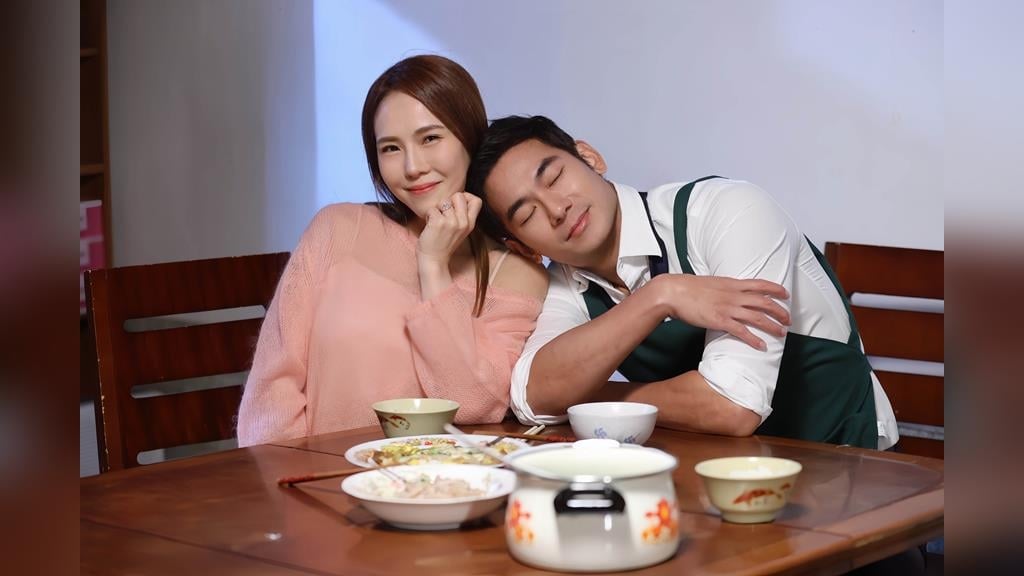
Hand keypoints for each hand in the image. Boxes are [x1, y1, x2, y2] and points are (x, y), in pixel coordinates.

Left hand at [416, 192, 482, 267]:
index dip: (466, 197)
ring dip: (436, 209)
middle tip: (443, 213)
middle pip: (459, 195)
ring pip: (443, 201)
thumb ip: (462, 217)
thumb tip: (457, 199)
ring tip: (435, 221)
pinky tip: (429, 226)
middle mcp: (463, 222)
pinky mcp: (439, 223)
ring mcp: (452, 222)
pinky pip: (432, 209)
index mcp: (470, 224)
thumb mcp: (460, 231)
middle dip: (449, 200)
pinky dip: (428, 216)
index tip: (456, 205)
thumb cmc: (443, 245)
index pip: (477, 200)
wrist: (434, 261)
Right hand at [647, 274, 790, 350]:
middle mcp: (734, 295)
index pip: (760, 284)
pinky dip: (753, 340)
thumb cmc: (688, 287)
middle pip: (764, 302)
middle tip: (788, 319)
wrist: (674, 292)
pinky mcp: (720, 321)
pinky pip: (741, 332)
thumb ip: (724, 288)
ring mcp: (728, 308)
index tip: (785, 294)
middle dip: (779, 311)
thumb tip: (729, 292)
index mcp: (732, 284)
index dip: (775, 289)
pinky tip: (762, 346)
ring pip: (757, 317)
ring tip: (782, 333)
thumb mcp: (712, 283)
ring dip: (772, 326)